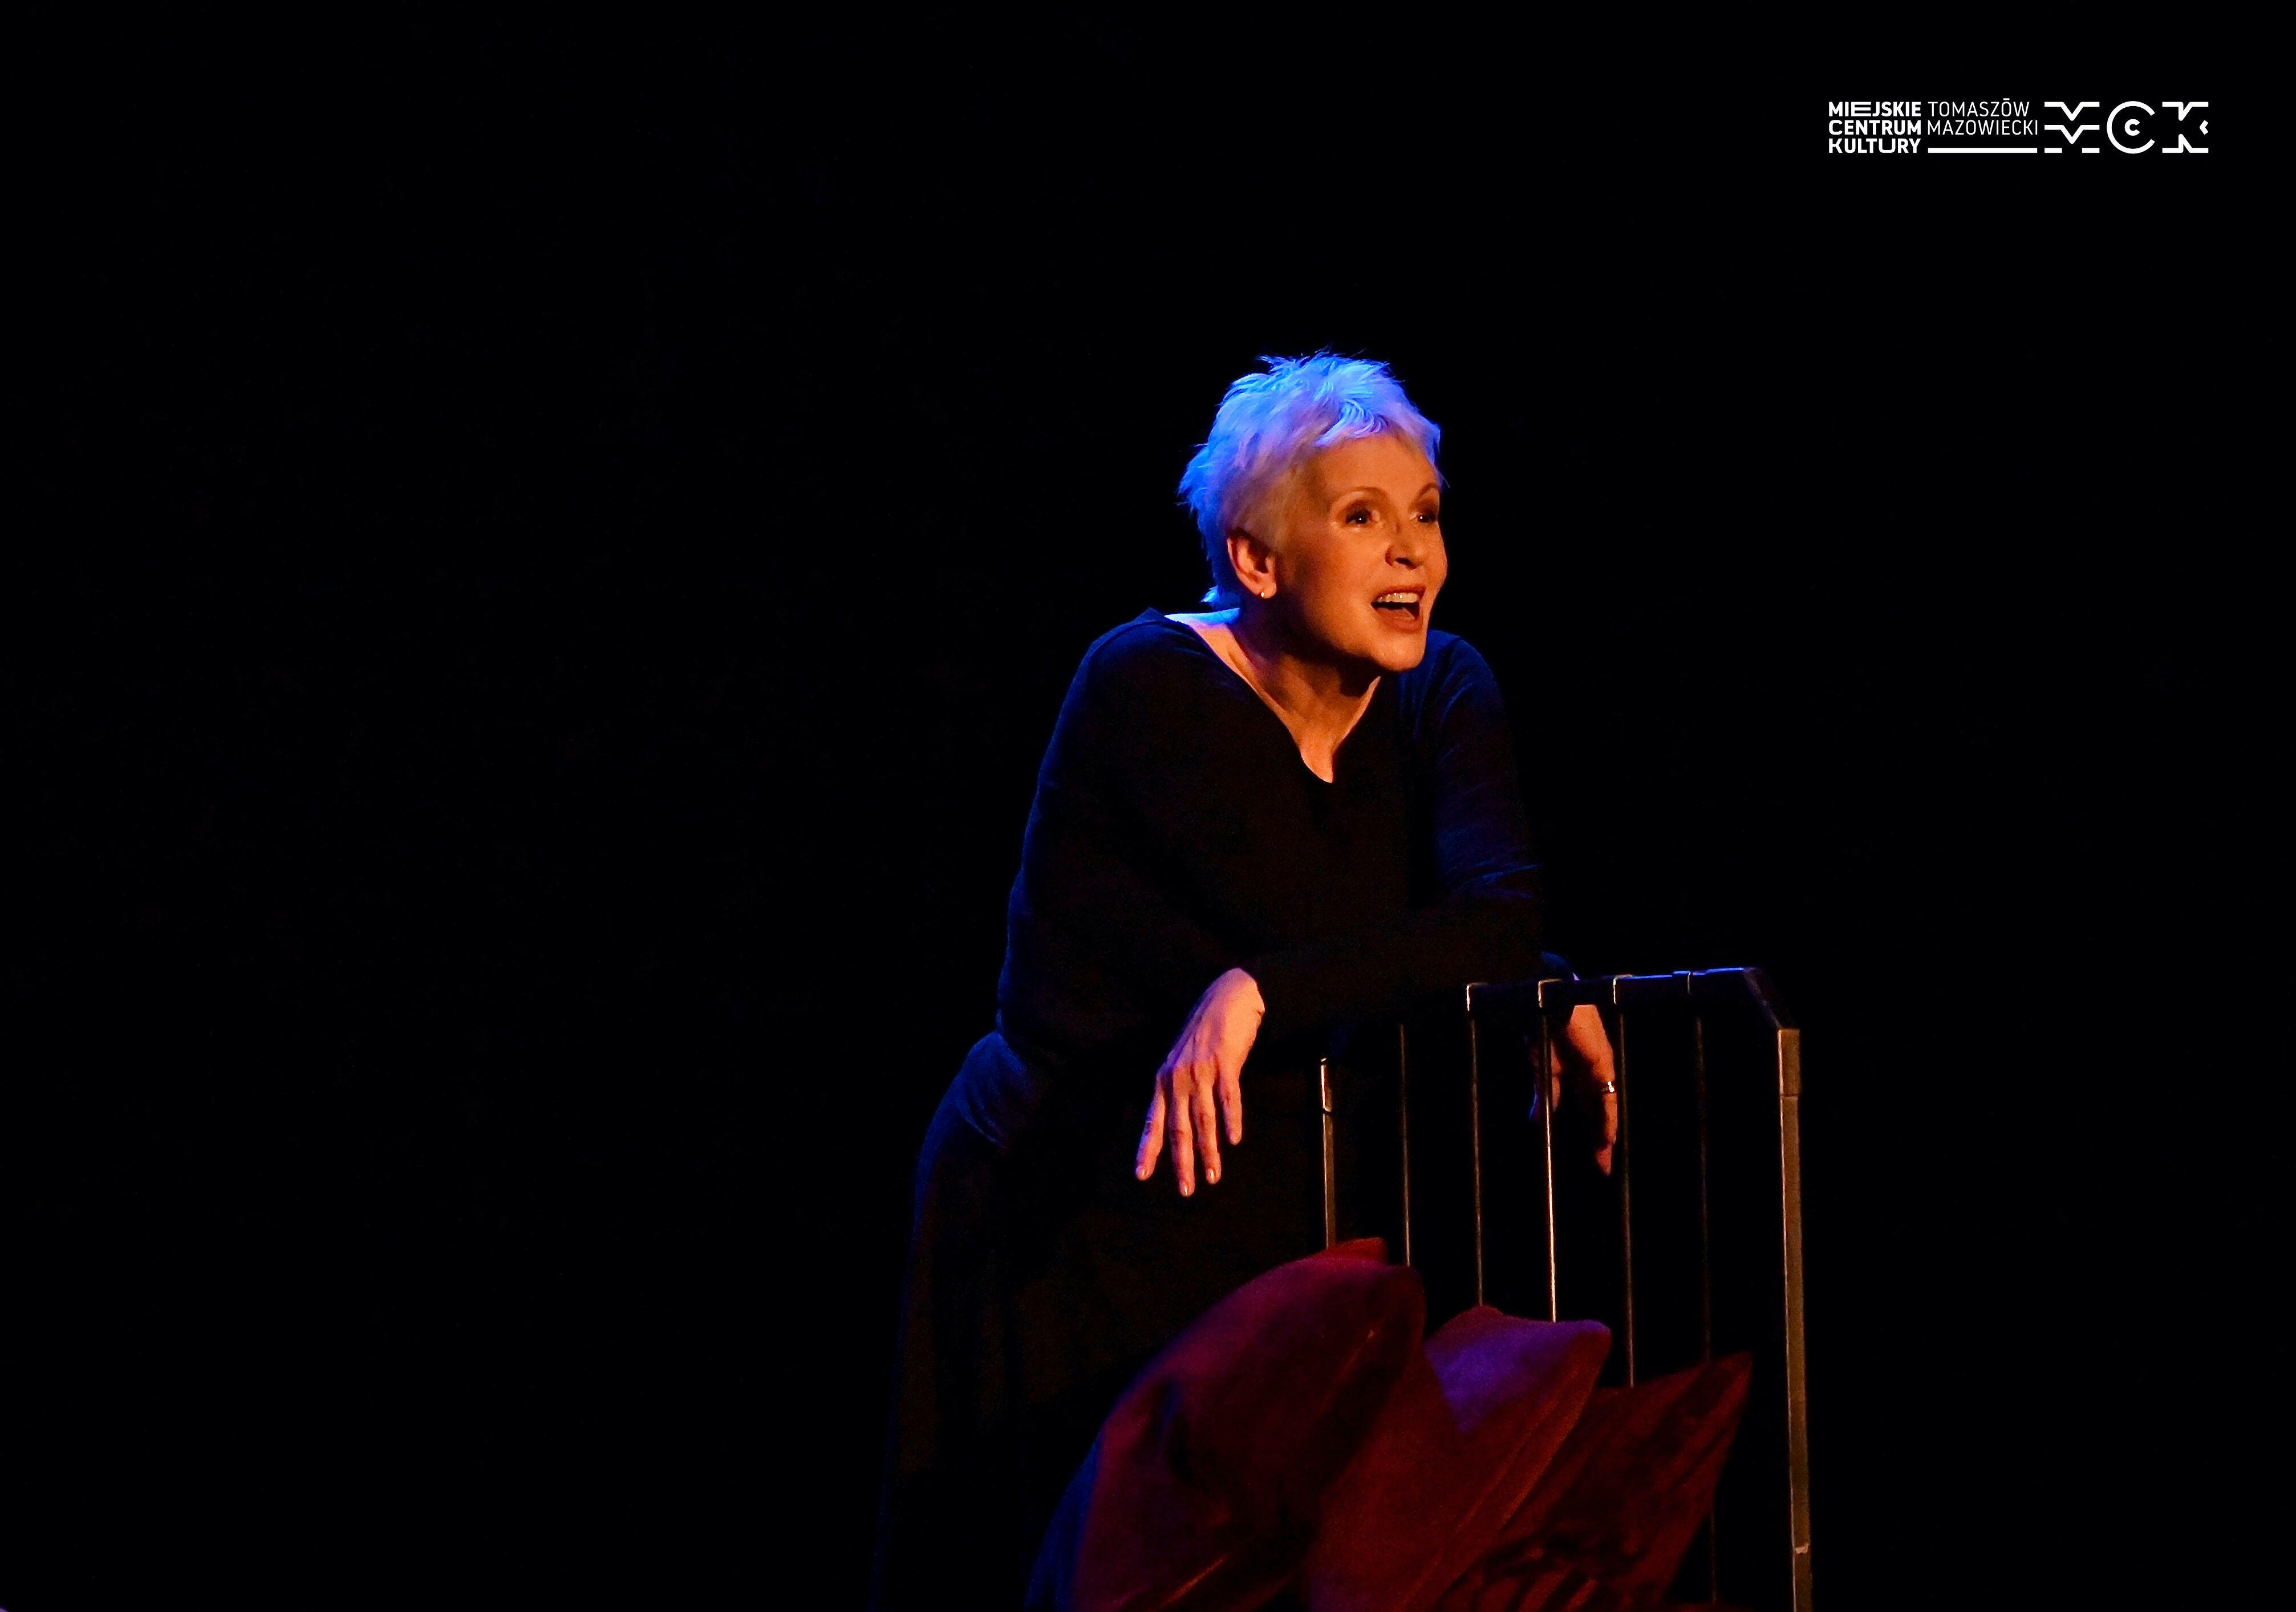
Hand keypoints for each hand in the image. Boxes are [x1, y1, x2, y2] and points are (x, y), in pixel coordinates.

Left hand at [1135, 968, 1263, 1195]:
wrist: (1227, 998)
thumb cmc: (1203, 1033)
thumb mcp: (1180, 1061)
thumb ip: (1176, 1090)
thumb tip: (1175, 1123)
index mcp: (1163, 1080)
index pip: (1152, 1121)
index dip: (1148, 1149)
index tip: (1141, 1176)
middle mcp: (1178, 1078)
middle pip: (1178, 1128)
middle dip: (1181, 1162)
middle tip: (1186, 1190)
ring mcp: (1201, 1071)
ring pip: (1203, 1119)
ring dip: (1209, 1151)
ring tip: (1213, 1176)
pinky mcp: (1225, 1063)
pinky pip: (1228, 1098)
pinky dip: (1232, 1121)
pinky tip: (1234, 1140)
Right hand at [1546, 1003, 1619, 1174]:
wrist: (1547, 999)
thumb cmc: (1542, 1026)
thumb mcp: (1542, 1067)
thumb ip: (1544, 1094)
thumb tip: (1536, 1121)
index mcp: (1579, 1072)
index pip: (1588, 1108)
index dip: (1591, 1131)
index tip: (1593, 1154)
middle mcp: (1594, 1072)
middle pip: (1600, 1112)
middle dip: (1601, 1140)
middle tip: (1602, 1166)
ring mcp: (1600, 1067)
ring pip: (1605, 1108)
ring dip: (1605, 1134)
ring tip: (1604, 1157)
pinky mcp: (1601, 1062)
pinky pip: (1606, 1096)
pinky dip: (1607, 1117)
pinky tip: (1607, 1136)